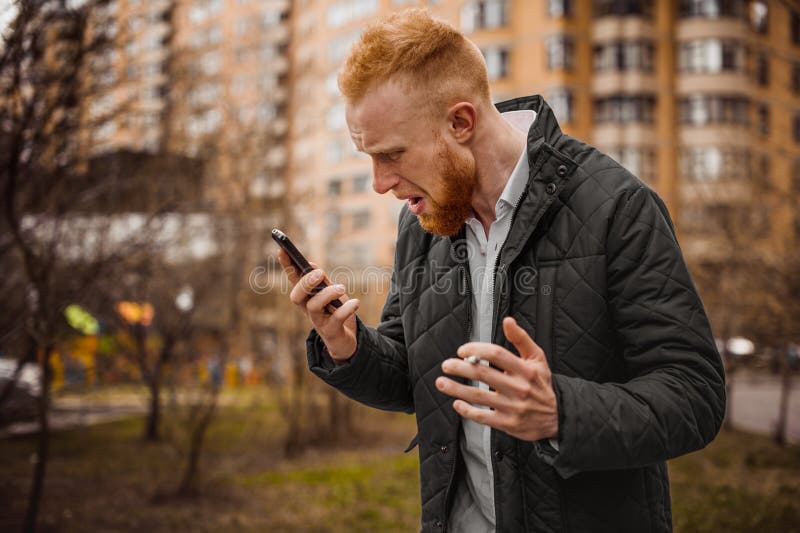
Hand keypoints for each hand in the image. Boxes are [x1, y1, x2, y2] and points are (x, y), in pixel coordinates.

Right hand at [278, 249, 358, 361]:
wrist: (347, 342)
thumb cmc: (336, 314)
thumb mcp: (330, 294)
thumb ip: (322, 281)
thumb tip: (311, 264)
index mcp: (307, 298)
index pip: (293, 280)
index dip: (286, 267)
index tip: (282, 250)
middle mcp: (308, 310)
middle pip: (296, 296)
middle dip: (305, 282)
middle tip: (319, 273)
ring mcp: (318, 322)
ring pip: (313, 307)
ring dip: (327, 294)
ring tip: (342, 288)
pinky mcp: (331, 332)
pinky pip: (336, 320)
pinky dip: (346, 309)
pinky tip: (355, 302)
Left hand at [435, 317, 558, 441]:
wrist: (558, 416)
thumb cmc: (542, 384)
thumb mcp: (538, 358)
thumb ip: (521, 338)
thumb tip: (508, 320)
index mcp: (525, 370)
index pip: (496, 354)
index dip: (476, 349)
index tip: (462, 350)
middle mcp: (518, 388)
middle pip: (483, 374)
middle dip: (460, 368)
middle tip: (446, 365)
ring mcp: (512, 407)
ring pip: (479, 396)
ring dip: (456, 389)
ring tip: (441, 382)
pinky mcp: (508, 424)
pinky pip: (483, 417)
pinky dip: (467, 410)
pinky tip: (456, 403)